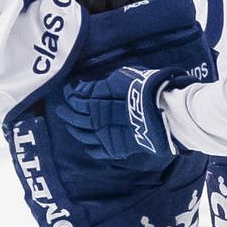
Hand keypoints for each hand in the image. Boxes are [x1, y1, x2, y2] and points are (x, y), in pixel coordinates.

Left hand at [52, 65, 186, 164]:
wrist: (165, 112)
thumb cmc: (147, 89)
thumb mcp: (123, 76)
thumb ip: (104, 84)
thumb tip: (87, 87)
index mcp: (97, 99)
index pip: (77, 97)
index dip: (71, 94)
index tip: (68, 90)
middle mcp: (96, 119)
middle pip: (75, 116)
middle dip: (66, 112)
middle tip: (61, 110)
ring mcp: (104, 135)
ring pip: (81, 134)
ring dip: (73, 129)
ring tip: (70, 125)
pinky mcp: (114, 149)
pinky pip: (95, 150)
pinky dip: (88, 146)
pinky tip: (86, 143)